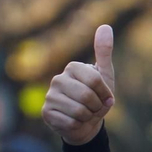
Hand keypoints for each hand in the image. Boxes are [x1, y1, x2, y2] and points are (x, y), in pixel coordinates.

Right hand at [43, 24, 115, 145]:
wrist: (86, 123)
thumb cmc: (96, 98)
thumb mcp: (105, 75)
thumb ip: (104, 52)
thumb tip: (105, 26)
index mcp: (72, 67)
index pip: (96, 80)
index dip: (105, 94)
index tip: (105, 96)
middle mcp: (58, 79)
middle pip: (87, 96)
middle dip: (97, 107)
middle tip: (94, 107)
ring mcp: (50, 96)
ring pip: (79, 111)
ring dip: (88, 117)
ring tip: (85, 114)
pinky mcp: (46, 112)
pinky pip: (70, 122)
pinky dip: (78, 125)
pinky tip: (75, 121)